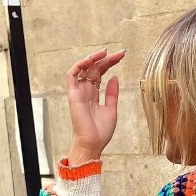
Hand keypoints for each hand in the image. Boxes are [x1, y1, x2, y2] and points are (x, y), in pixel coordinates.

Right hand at [66, 48, 125, 164]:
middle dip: (106, 59)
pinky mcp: (73, 94)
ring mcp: (79, 91)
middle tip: (119, 53)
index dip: (110, 63)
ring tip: (105, 53)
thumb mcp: (111, 109)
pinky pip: (73, 74)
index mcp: (94, 94)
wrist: (93, 143)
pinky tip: (91, 59)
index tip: (122, 56)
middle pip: (94, 69)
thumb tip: (115, 77)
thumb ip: (112, 93)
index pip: (100, 73)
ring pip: (83, 68)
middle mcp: (85, 91)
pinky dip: (80, 65)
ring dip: (93, 58)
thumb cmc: (101, 131)